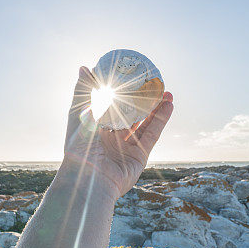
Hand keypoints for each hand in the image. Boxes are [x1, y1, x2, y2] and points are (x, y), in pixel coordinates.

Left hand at [62, 66, 173, 198]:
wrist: (89, 180)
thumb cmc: (79, 147)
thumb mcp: (79, 115)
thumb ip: (83, 92)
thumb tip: (84, 67)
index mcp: (96, 127)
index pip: (110, 106)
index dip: (120, 92)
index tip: (131, 77)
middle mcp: (111, 137)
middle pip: (130, 114)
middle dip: (142, 100)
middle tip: (152, 83)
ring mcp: (126, 147)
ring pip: (144, 123)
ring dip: (156, 108)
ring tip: (166, 91)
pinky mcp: (139, 156)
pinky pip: (152, 135)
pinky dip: (161, 120)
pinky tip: (168, 105)